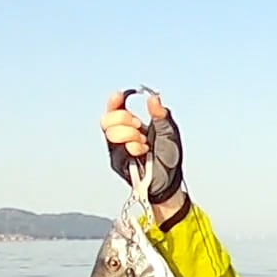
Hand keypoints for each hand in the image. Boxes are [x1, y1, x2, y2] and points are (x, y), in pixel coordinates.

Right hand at [99, 90, 184, 207]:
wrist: (170, 179)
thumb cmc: (169, 157)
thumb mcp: (169, 131)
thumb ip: (161, 114)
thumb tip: (153, 98)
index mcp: (131, 123)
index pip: (115, 109)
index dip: (114, 101)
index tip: (120, 97)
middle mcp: (122, 135)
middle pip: (106, 119)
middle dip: (123, 119)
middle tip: (139, 126)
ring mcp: (118, 149)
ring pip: (110, 133)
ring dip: (128, 134)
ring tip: (143, 142)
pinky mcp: (118, 162)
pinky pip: (118, 150)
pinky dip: (132, 147)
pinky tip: (142, 151)